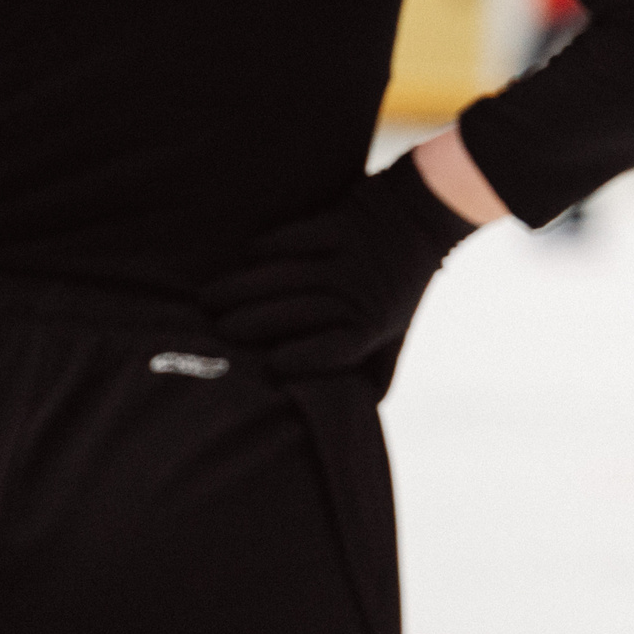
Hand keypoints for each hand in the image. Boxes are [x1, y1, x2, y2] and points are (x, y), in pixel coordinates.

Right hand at [201, 154, 475, 384]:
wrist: (423, 219)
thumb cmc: (400, 286)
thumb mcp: (395, 332)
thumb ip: (375, 370)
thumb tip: (356, 415)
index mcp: (371, 326)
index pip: (335, 350)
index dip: (302, 359)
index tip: (269, 366)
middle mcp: (358, 293)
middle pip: (300, 312)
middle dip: (254, 322)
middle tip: (217, 330)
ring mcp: (348, 258)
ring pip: (290, 276)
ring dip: (246, 287)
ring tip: (210, 298)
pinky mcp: (341, 223)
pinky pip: (300, 236)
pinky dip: (271, 244)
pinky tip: (247, 253)